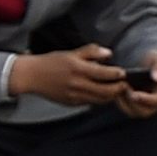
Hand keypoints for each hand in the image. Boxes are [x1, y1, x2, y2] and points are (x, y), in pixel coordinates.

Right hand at [4, 43, 128, 108]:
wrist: (32, 76)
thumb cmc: (51, 62)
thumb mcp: (70, 53)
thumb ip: (90, 52)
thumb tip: (108, 53)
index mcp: (78, 68)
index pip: (105, 74)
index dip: (117, 74)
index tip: (123, 73)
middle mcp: (78, 84)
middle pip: (106, 91)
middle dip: (118, 88)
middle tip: (124, 84)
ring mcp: (76, 96)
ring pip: (101, 100)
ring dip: (111, 96)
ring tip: (115, 90)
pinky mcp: (73, 103)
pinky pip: (91, 103)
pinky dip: (99, 99)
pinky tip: (100, 94)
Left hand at [119, 49, 156, 118]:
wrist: (152, 64)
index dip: (146, 99)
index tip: (134, 94)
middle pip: (145, 111)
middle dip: (132, 102)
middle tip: (122, 88)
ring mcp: (147, 105)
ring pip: (134, 112)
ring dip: (123, 103)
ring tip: (117, 88)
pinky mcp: (136, 104)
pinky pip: (127, 108)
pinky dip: (120, 101)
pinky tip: (114, 89)